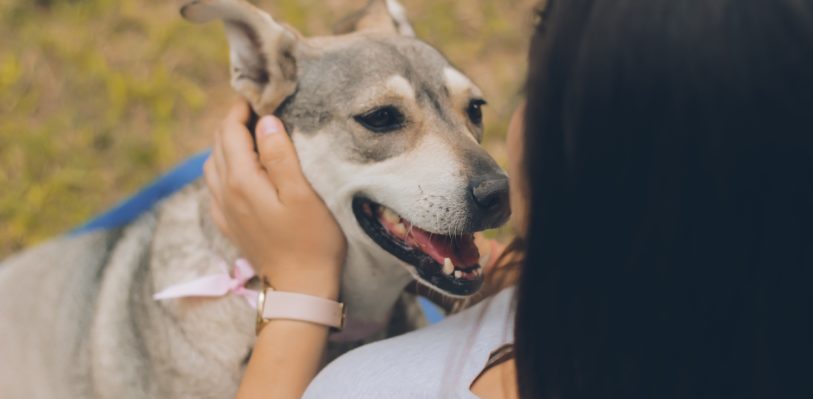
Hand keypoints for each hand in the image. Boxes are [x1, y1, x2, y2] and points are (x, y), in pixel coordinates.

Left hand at [204, 101, 346, 298]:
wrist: (300, 289)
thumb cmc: (312, 241)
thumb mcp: (302, 195)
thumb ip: (280, 156)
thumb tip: (265, 122)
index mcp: (242, 181)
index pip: (231, 131)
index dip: (242, 108)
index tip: (260, 94)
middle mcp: (225, 193)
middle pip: (219, 144)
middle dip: (234, 121)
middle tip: (259, 108)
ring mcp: (224, 210)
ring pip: (213, 164)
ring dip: (227, 143)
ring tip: (252, 134)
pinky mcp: (229, 224)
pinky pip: (215, 186)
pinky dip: (224, 167)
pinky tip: (242, 169)